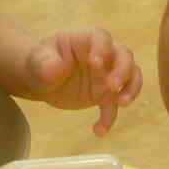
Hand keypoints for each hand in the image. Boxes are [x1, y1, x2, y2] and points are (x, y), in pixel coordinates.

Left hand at [22, 27, 142, 134]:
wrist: (41, 79)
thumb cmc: (40, 62)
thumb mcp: (38, 61)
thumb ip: (46, 62)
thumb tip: (56, 66)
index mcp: (84, 40)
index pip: (101, 37)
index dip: (102, 48)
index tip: (95, 63)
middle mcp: (102, 54)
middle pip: (124, 55)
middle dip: (123, 70)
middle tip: (112, 86)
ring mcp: (106, 74)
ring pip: (131, 76)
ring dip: (131, 89)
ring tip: (121, 104)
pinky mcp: (104, 94)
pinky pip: (114, 105)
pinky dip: (110, 118)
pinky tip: (99, 131)